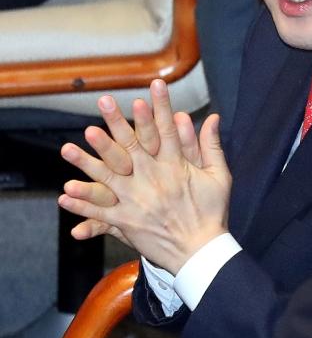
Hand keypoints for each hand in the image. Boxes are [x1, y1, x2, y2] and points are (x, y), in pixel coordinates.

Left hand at [58, 79, 231, 274]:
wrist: (202, 252)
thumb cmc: (213, 213)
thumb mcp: (220, 177)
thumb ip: (212, 146)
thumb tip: (213, 117)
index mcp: (176, 167)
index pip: (166, 130)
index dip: (160, 106)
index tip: (153, 85)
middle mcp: (153, 180)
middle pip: (131, 146)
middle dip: (116, 123)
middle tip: (103, 103)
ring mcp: (138, 201)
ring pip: (108, 176)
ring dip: (87, 161)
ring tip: (67, 147)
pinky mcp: (128, 222)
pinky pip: (101, 212)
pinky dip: (83, 204)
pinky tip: (65, 194)